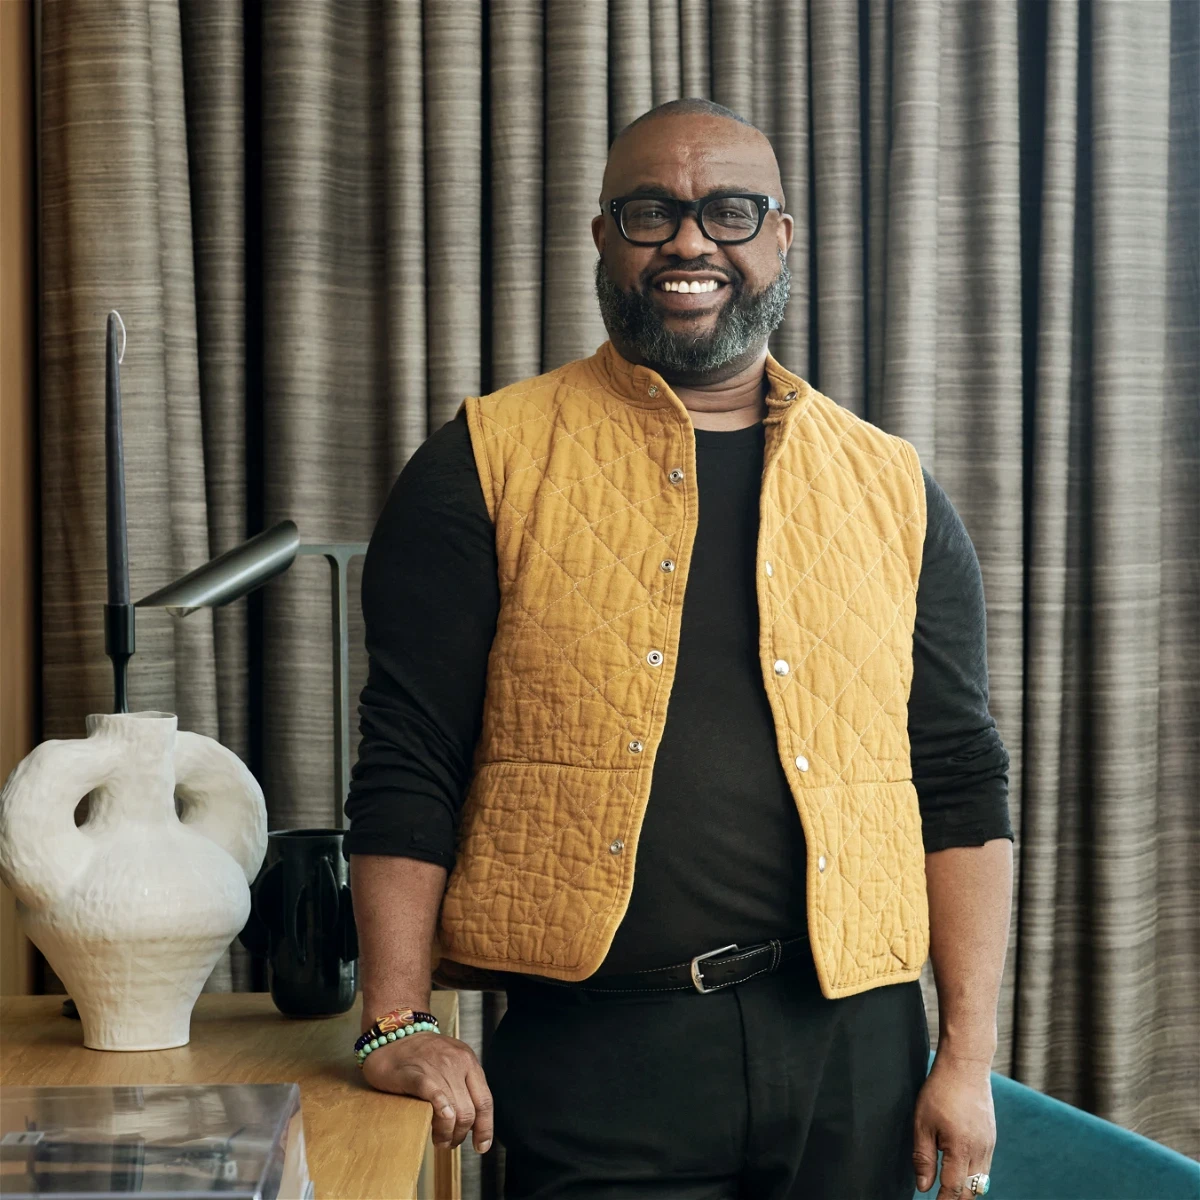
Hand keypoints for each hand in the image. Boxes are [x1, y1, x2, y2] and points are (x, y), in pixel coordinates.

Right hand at [361, 1031, 494, 1153]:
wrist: (392, 1033)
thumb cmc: (420, 1053)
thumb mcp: (450, 1062)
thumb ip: (462, 1084)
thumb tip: (471, 1121)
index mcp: (468, 1061)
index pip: (485, 1100)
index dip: (485, 1127)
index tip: (481, 1146)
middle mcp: (457, 1063)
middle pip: (469, 1111)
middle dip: (460, 1135)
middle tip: (449, 1142)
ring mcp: (437, 1067)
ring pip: (454, 1111)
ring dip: (447, 1134)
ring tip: (438, 1140)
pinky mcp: (415, 1074)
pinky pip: (434, 1095)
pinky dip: (440, 1112)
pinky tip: (438, 1124)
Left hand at [912, 1051, 995, 1196]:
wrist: (966, 1066)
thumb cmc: (940, 1091)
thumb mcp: (922, 1122)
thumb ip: (923, 1156)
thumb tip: (923, 1187)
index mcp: (960, 1149)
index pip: (953, 1189)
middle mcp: (979, 1151)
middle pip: (971, 1191)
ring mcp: (989, 1145)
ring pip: (981, 1182)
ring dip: (966, 1190)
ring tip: (950, 1191)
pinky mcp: (992, 1138)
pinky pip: (985, 1167)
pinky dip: (974, 1175)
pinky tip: (961, 1171)